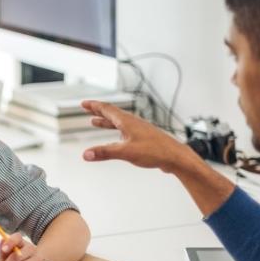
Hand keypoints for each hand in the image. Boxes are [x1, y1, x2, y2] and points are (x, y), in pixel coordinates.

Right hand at [80, 100, 199, 173]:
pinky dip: (116, 130)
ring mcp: (139, 129)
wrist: (175, 157)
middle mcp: (133, 123)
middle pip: (112, 113)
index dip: (94, 106)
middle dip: (98, 111)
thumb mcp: (126, 152)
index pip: (107, 109)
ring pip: (118, 122)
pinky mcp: (143, 138)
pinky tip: (116, 137)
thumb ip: (104, 152)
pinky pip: (125, 130)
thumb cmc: (155, 151)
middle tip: (87, 108)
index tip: (84, 103)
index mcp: (127, 122)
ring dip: (106, 121)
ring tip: (96, 122)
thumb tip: (87, 154)